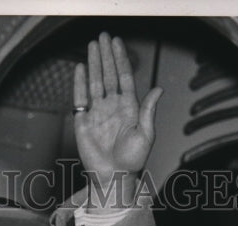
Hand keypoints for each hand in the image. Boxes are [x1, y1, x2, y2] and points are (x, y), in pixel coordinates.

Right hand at [73, 32, 162, 209]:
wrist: (114, 176)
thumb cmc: (132, 160)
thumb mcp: (146, 135)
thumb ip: (149, 111)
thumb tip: (158, 89)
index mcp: (129, 107)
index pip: (124, 77)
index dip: (120, 59)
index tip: (117, 43)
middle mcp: (113, 106)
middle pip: (108, 74)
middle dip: (106, 55)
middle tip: (102, 37)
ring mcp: (97, 112)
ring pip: (95, 82)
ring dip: (94, 63)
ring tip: (92, 46)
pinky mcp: (83, 121)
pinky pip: (80, 98)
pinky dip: (79, 83)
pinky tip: (80, 68)